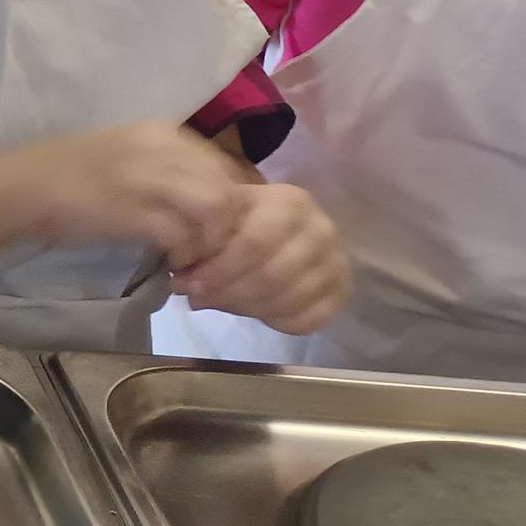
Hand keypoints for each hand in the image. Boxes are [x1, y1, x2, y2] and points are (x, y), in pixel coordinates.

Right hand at [4, 121, 253, 273]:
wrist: (22, 187)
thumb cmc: (70, 173)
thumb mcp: (127, 155)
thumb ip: (167, 168)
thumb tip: (209, 198)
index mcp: (162, 132)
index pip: (226, 165)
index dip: (232, 201)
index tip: (217, 227)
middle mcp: (162, 148)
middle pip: (228, 188)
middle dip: (228, 226)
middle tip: (210, 250)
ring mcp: (148, 178)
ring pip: (216, 210)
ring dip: (211, 242)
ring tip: (192, 258)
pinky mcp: (133, 211)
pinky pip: (184, 236)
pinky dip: (186, 255)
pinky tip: (172, 264)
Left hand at [175, 182, 350, 333]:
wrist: (287, 224)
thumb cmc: (245, 219)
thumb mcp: (223, 216)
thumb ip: (203, 241)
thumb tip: (183, 281)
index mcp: (290, 203)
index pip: (255, 243)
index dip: (219, 270)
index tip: (188, 286)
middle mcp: (322, 230)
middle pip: (272, 276)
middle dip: (228, 293)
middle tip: (198, 300)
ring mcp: (337, 263)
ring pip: (288, 300)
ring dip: (247, 309)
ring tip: (222, 305)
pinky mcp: (342, 292)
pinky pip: (307, 319)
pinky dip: (276, 321)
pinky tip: (255, 312)